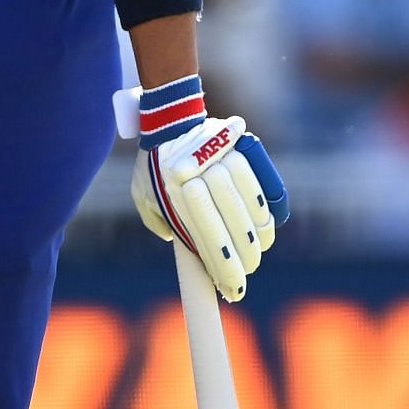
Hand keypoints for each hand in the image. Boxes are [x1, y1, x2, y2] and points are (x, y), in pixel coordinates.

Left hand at [128, 76, 288, 300]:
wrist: (170, 118)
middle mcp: (199, 181)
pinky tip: (265, 222)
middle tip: (247, 270)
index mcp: (175, 197)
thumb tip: (180, 243)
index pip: (208, 243)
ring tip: (257, 248)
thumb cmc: (153, 164)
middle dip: (245, 257)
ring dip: (258, 234)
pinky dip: (264, 206)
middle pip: (234, 229)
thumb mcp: (144, 197)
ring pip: (251, 208)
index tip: (234, 290)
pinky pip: (259, 185)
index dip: (225, 270)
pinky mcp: (238, 150)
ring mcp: (220, 164)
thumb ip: (159, 222)